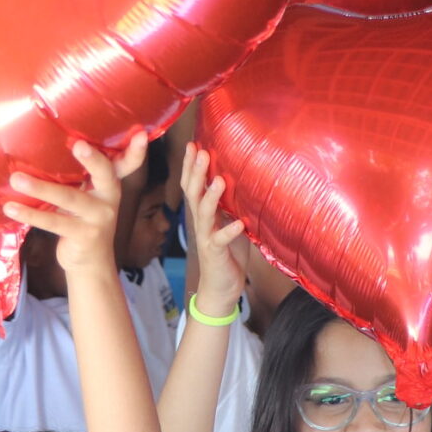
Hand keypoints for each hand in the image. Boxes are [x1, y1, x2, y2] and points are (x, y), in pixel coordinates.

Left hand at [7, 138, 146, 283]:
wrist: (90, 264)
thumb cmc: (82, 220)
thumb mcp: (87, 196)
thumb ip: (80, 176)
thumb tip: (42, 144)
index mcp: (110, 184)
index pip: (127, 164)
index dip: (136, 150)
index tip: (141, 134)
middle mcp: (109, 198)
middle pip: (104, 174)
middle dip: (93, 159)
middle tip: (77, 144)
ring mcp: (98, 218)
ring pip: (70, 198)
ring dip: (41, 188)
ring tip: (16, 179)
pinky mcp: (83, 235)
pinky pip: (54, 222)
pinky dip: (31, 214)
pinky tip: (11, 208)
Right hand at [179, 143, 247, 318]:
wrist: (220, 288)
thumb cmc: (227, 252)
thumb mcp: (228, 221)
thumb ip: (230, 203)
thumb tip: (241, 177)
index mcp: (204, 213)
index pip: (192, 185)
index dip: (191, 166)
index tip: (193, 144)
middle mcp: (201, 222)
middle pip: (193, 193)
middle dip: (196, 172)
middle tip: (201, 151)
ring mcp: (206, 237)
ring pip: (204, 213)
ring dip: (210, 196)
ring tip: (219, 180)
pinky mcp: (215, 253)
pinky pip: (220, 240)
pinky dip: (230, 231)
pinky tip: (239, 223)